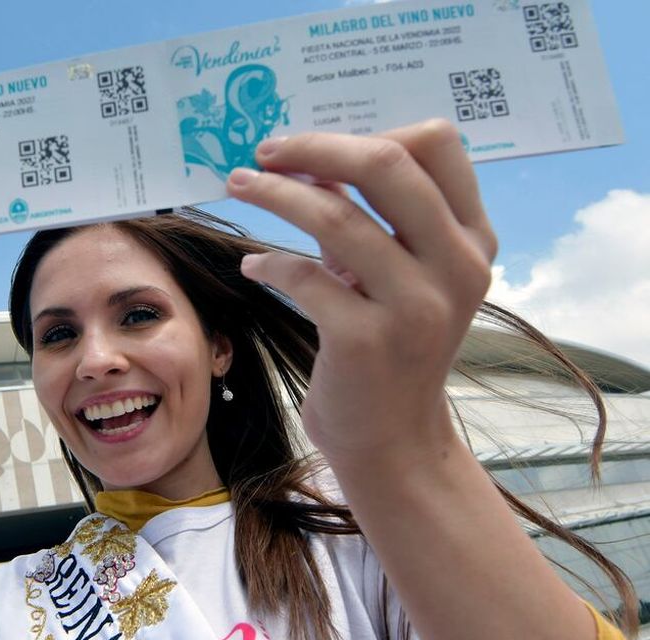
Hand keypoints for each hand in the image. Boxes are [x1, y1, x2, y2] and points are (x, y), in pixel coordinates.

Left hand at [228, 120, 497, 467]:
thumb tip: (314, 159)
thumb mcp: (403, 276)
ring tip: (240, 186)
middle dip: (314, 147)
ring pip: (336, 215)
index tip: (317, 144)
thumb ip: (376, 219)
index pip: (438, 144)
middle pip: (387, 164)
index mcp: (472, 238)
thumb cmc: (392, 348)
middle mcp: (457, 266)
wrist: (393, 439)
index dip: (370, 128)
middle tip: (265, 152)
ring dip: (275, 194)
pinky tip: (252, 265)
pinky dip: (268, 263)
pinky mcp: (367, 340)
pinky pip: (303, 276)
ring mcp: (416, 305)